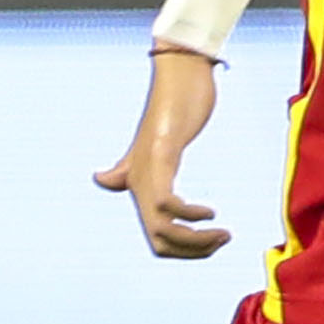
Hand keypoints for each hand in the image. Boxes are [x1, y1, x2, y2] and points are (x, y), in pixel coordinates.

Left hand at [96, 47, 229, 256]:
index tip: (212, 243)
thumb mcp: (152, 144)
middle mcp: (137, 179)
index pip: (154, 238)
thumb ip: (127, 166)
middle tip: (222, 241)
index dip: (182, 252)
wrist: (180, 71)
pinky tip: (208, 211)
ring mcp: (148, 167)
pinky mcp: (161, 152)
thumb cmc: (173, 105)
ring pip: (161, 227)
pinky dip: (187, 213)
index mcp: (136, 183)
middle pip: (158, 240)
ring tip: (222, 233)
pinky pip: (164, 199)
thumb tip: (101, 179)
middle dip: (192, 251)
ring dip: (195, 239)